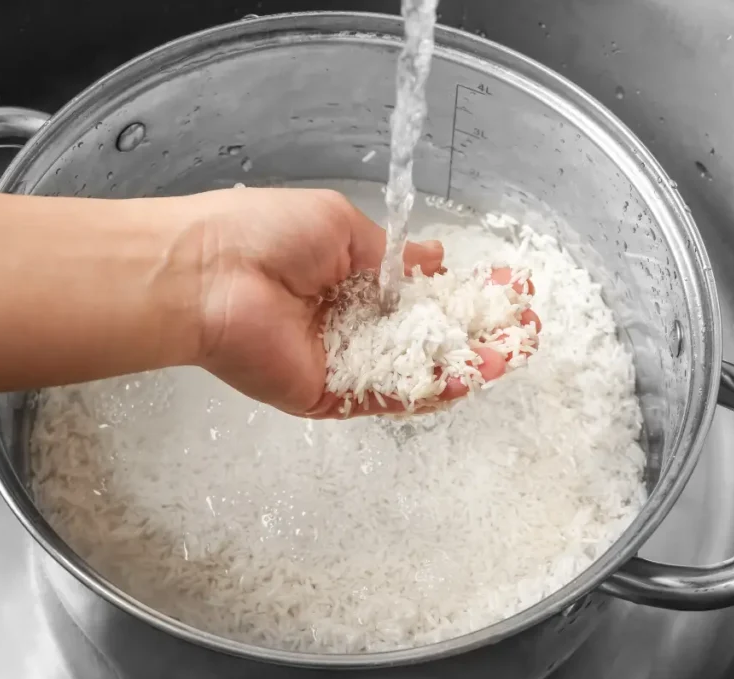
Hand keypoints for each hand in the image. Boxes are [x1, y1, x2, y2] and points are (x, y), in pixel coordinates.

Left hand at [181, 187, 539, 417]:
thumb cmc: (264, 233)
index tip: (505, 283)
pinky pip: (389, 398)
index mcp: (351, 279)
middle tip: (524, 325)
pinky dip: (433, 390)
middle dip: (478, 330)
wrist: (209, 273)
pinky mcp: (331, 397)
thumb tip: (430, 260)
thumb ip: (389, 254)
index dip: (464, 290)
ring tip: (515, 351)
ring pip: (417, 372)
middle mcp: (352, 324)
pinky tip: (474, 376)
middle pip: (426, 337)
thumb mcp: (339, 225)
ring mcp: (344, 364)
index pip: (420, 293)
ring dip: (469, 363)